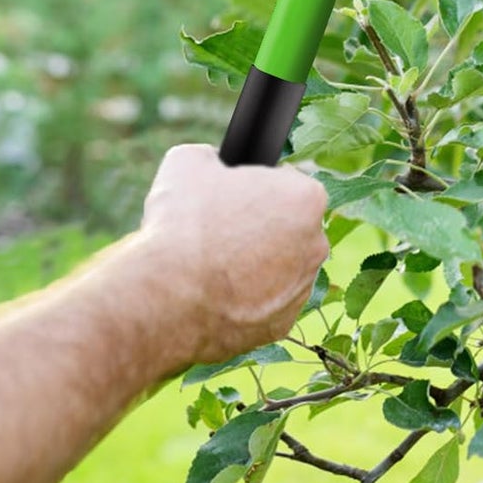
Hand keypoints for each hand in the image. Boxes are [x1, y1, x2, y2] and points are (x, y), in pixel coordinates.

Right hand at [135, 144, 329, 366]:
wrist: (167, 297)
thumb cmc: (184, 224)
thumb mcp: (189, 162)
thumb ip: (214, 157)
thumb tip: (213, 163)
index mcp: (305, 198)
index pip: (288, 181)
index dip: (258, 184)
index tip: (234, 193)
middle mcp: (316, 245)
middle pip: (290, 226)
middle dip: (261, 225)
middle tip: (222, 227)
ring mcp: (301, 290)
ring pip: (281, 266)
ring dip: (256, 262)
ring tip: (212, 262)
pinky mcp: (281, 326)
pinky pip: (266, 302)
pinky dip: (246, 298)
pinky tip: (214, 292)